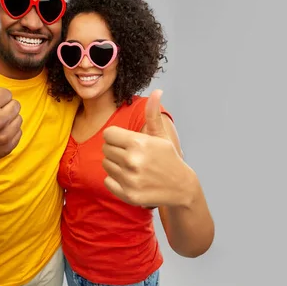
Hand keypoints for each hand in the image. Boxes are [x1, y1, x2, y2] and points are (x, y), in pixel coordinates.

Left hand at [101, 90, 193, 207]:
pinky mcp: (128, 195)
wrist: (181, 187)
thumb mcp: (161, 135)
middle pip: (105, 149)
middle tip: (130, 154)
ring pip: (105, 165)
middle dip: (115, 150)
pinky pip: (107, 181)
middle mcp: (132, 161)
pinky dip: (115, 181)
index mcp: (138, 143)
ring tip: (131, 166)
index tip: (126, 141)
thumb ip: (152, 114)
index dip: (116, 136)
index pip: (108, 134)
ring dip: (115, 165)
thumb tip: (157, 90)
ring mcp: (129, 179)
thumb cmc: (168, 158)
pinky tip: (129, 178)